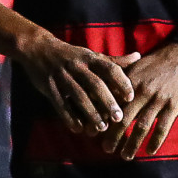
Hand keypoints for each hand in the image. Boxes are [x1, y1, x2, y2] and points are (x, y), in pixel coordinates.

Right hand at [14, 26, 134, 133]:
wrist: (38, 48)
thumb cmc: (71, 55)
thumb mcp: (92, 55)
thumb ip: (114, 61)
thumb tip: (138, 57)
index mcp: (90, 58)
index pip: (109, 68)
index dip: (121, 82)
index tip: (130, 97)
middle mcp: (77, 66)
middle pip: (95, 84)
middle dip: (107, 101)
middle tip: (119, 118)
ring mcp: (62, 77)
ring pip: (78, 96)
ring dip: (90, 113)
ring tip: (101, 127)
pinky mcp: (49, 87)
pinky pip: (60, 104)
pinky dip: (69, 117)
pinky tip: (78, 129)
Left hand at [101, 44, 177, 158]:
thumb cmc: (156, 62)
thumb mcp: (134, 66)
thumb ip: (118, 80)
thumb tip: (101, 93)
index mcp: (129, 82)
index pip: (111, 104)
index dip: (101, 119)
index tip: (93, 132)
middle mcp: (142, 92)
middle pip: (123, 119)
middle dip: (113, 136)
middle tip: (106, 149)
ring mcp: (158, 100)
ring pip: (142, 127)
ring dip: (132, 144)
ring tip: (126, 156)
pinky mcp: (173, 105)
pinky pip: (163, 127)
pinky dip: (156, 141)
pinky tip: (150, 152)